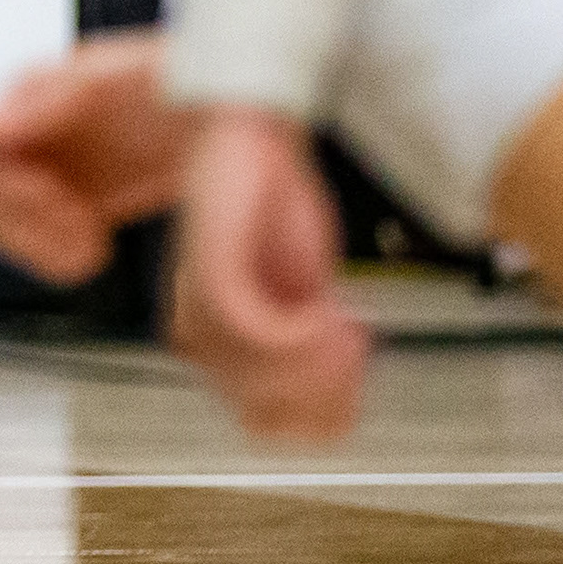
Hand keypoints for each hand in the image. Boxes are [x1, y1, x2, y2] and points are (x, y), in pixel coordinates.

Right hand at [0, 30, 199, 285]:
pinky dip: (60, 261)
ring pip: (5, 228)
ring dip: (42, 245)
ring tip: (90, 239)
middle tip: (77, 220)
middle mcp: (32, 135)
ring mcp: (54, 172)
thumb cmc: (177, 79)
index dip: (7, 185)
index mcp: (31, 95)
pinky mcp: (77, 205)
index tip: (52, 196)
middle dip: (28, 220)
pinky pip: (40, 248)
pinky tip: (97, 251)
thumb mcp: (113, 80)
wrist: (230, 108)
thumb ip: (43, 102)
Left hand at [165, 105, 371, 438]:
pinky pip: (260, 333)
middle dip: (327, 395)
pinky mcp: (212, 276)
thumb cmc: (271, 204)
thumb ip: (312, 338)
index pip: (267, 427)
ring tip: (350, 330)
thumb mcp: (301, 285)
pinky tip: (327, 309)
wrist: (251, 136)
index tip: (359, 385)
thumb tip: (344, 387)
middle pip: (267, 419)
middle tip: (357, 354)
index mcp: (222, 346)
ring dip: (322, 363)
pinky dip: (304, 333)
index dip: (323, 417)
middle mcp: (204, 337)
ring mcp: (203, 310)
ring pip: (266, 382)